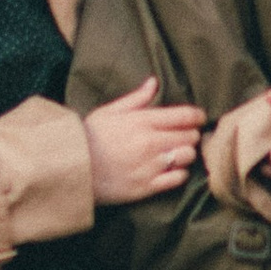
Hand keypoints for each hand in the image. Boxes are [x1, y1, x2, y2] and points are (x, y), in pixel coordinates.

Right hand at [84, 76, 205, 203]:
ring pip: (187, 157)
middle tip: (184, 135)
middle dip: (190, 134)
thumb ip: (136, 98)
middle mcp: (150, 143)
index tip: (199, 118)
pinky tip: (170, 170)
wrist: (72, 169)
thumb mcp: (108, 111)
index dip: (198, 116)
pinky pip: (178, 179)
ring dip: (186, 154)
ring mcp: (150, 166)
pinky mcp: (147, 187)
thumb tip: (154, 82)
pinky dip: (179, 173)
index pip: (185, 116)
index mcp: (142, 121)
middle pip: (190, 136)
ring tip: (176, 152)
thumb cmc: (88, 137)